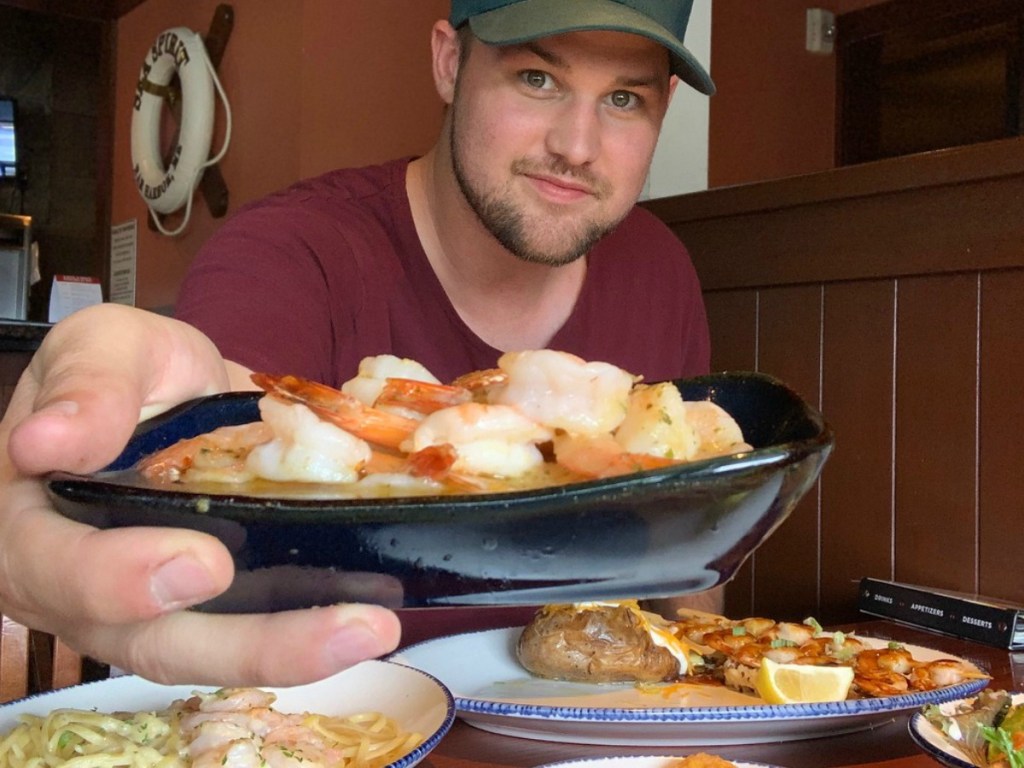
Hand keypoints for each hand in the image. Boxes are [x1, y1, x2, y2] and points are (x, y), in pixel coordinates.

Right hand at [0, 304, 399, 685]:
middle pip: (155, 640)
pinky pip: (258, 625)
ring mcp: (160, 604)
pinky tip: (372, 613)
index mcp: (36, 525)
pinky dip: (313, 623)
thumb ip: (86, 384)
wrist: (172, 390)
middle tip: (347, 625)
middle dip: (251, 644)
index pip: (56, 571)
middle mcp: (90, 588)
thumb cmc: (124, 372)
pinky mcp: (221, 600)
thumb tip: (47, 439)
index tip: (204, 561)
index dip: (120, 580)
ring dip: (300, 648)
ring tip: (377, 626)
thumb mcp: (103, 348)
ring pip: (218, 649)